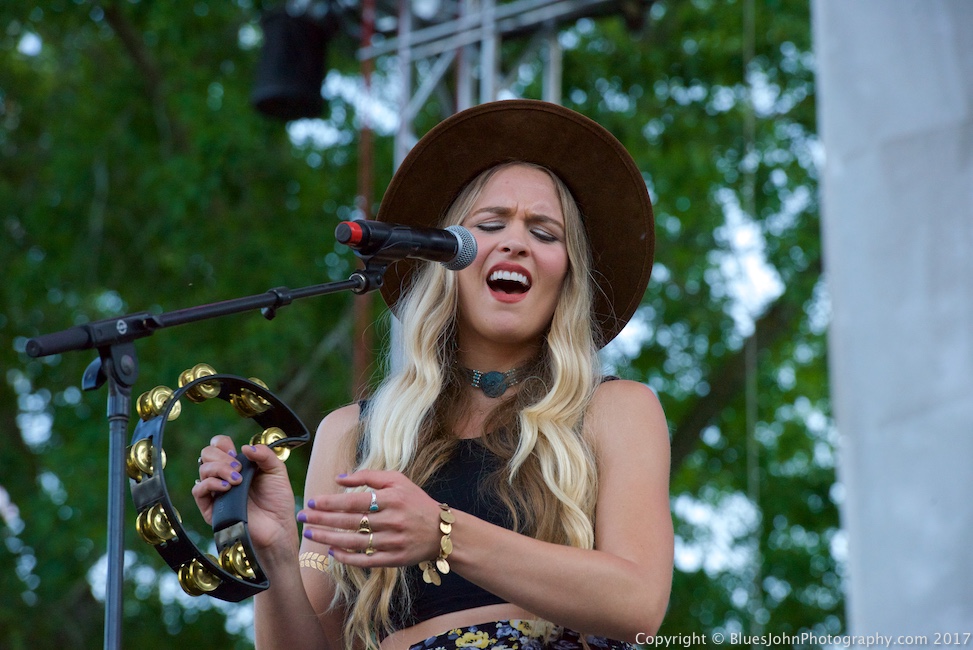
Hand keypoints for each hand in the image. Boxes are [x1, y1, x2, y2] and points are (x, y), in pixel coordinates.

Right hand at [192, 435, 297, 552]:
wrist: (277, 527)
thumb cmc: (278, 501)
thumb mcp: (277, 471)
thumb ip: (265, 454)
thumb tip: (246, 447)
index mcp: (238, 465)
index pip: (218, 446)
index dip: (222, 443)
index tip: (237, 452)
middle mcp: (223, 476)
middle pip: (207, 455)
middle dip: (222, 457)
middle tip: (238, 468)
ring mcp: (216, 492)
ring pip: (202, 470)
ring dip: (219, 469)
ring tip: (237, 480)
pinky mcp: (210, 508)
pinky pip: (198, 490)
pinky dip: (210, 484)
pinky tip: (227, 488)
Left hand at [299, 470, 443, 567]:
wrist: (442, 531)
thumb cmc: (415, 501)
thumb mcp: (398, 480)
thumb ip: (368, 476)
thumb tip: (338, 478)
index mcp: (393, 498)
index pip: (355, 501)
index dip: (331, 502)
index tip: (312, 501)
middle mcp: (393, 520)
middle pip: (350, 521)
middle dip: (322, 520)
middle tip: (302, 517)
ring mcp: (393, 541)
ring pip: (354, 542)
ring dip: (328, 539)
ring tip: (310, 534)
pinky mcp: (394, 560)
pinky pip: (365, 560)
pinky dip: (346, 558)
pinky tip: (332, 552)